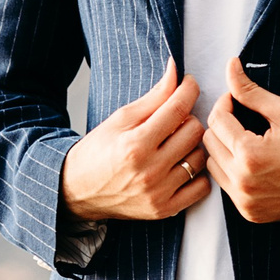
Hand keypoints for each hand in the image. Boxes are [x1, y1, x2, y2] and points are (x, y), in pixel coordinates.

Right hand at [62, 56, 213, 220]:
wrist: (78, 190)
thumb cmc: (98, 150)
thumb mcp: (121, 118)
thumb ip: (154, 96)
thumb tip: (176, 70)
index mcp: (136, 143)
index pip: (178, 108)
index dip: (189, 89)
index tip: (189, 84)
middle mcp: (150, 170)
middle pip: (194, 131)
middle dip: (188, 118)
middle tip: (175, 119)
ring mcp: (158, 192)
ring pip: (200, 158)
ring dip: (192, 146)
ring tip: (176, 144)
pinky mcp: (164, 209)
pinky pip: (201, 188)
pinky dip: (197, 175)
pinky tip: (181, 165)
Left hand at [201, 58, 279, 221]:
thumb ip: (251, 91)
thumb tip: (230, 66)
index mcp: (249, 155)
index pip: (217, 119)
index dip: (225, 102)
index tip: (238, 99)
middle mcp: (242, 182)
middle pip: (209, 142)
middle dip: (222, 124)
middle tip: (241, 116)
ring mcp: (245, 201)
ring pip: (212, 165)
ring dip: (222, 148)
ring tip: (244, 138)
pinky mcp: (250, 213)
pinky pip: (226, 185)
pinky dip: (231, 170)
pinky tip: (250, 160)